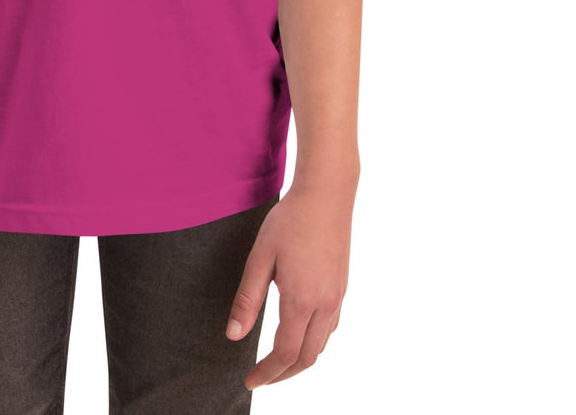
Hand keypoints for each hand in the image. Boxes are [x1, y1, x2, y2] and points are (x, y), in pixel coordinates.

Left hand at [225, 182, 354, 387]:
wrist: (326, 194)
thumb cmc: (290, 221)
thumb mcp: (261, 257)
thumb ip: (247, 299)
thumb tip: (233, 336)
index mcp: (302, 300)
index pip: (285, 353)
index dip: (266, 373)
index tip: (249, 381)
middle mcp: (325, 305)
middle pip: (307, 358)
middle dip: (283, 374)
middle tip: (260, 377)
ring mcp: (337, 297)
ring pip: (322, 345)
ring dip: (300, 360)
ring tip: (277, 361)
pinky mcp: (342, 287)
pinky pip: (330, 328)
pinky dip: (314, 341)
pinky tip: (300, 333)